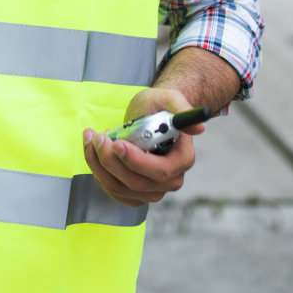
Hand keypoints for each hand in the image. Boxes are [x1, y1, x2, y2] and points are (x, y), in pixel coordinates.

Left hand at [81, 87, 204, 206]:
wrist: (148, 115)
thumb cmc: (158, 106)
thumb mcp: (168, 98)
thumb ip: (181, 108)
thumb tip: (199, 128)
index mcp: (183, 159)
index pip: (161, 170)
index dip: (137, 161)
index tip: (117, 143)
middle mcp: (171, 179)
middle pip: (137, 182)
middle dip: (111, 161)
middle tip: (97, 137)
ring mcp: (153, 190)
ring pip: (120, 188)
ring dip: (99, 165)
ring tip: (93, 139)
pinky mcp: (135, 194)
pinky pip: (113, 191)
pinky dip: (99, 173)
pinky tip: (95, 153)